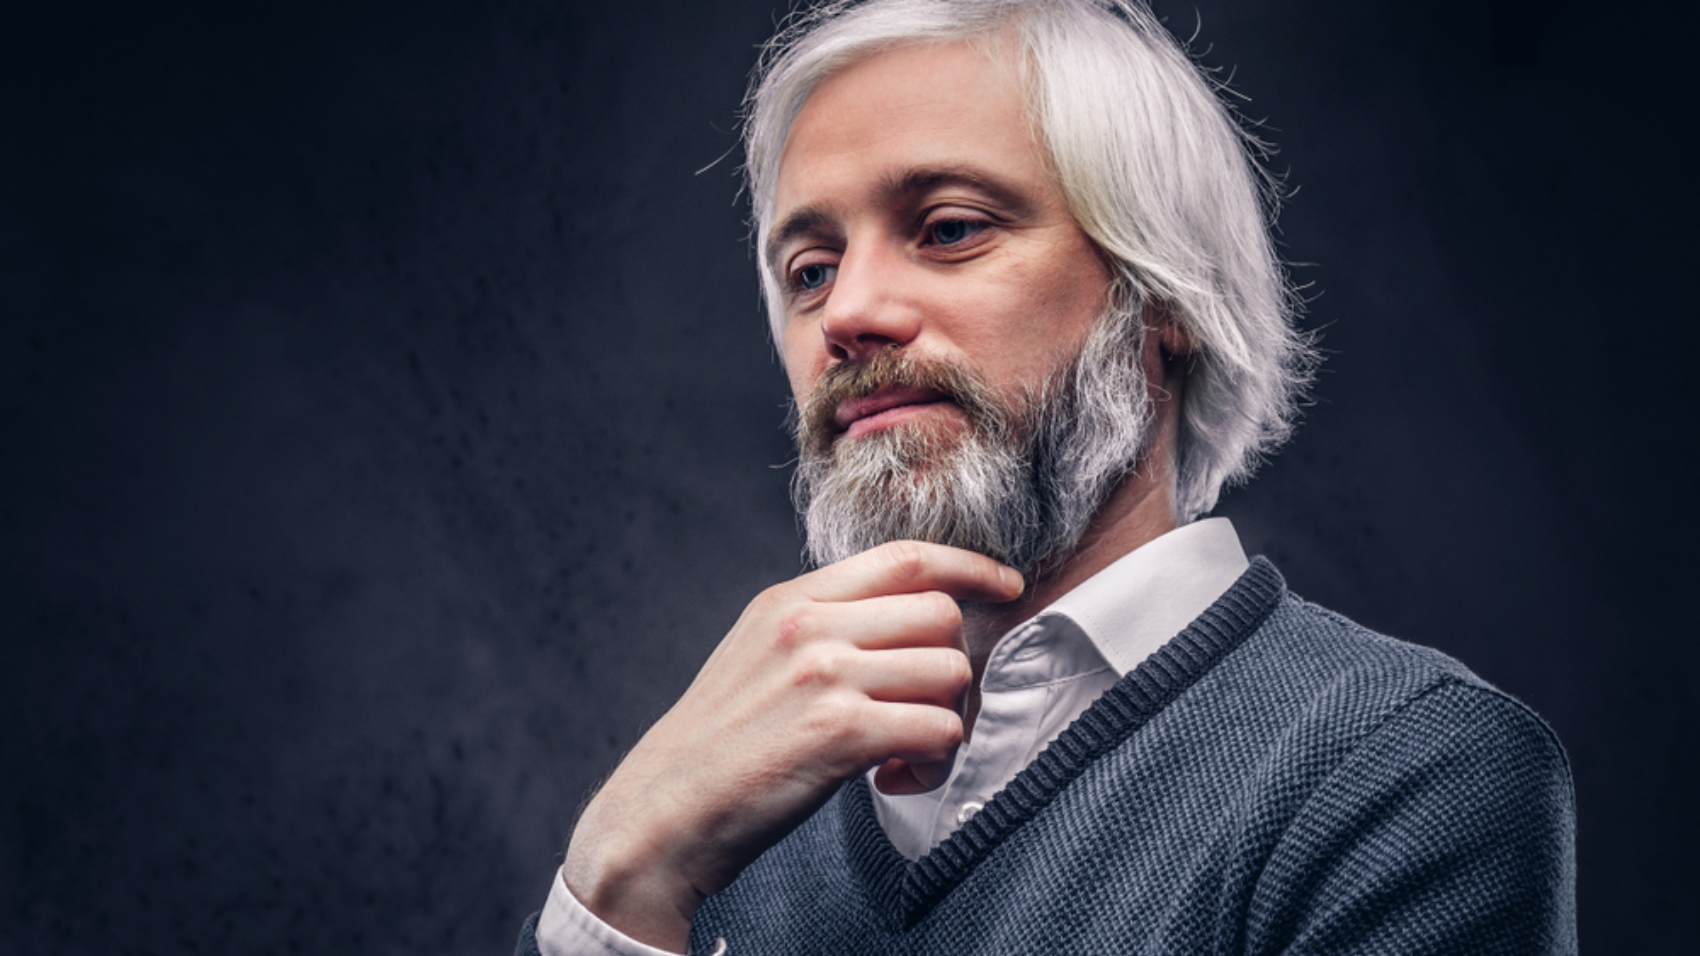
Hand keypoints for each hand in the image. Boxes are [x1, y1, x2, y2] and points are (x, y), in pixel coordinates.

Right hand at [561, 541, 1022, 950]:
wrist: (664, 812)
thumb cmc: (719, 746)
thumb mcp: (757, 655)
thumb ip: (823, 627)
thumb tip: (908, 623)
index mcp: (792, 601)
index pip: (904, 558)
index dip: (969, 566)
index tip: (1005, 584)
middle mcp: (810, 626)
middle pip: (940, 617)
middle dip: (950, 667)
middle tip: (923, 711)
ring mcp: (825, 676)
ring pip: (950, 673)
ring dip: (947, 722)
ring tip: (907, 754)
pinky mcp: (840, 733)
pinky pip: (939, 729)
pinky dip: (934, 763)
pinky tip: (895, 778)